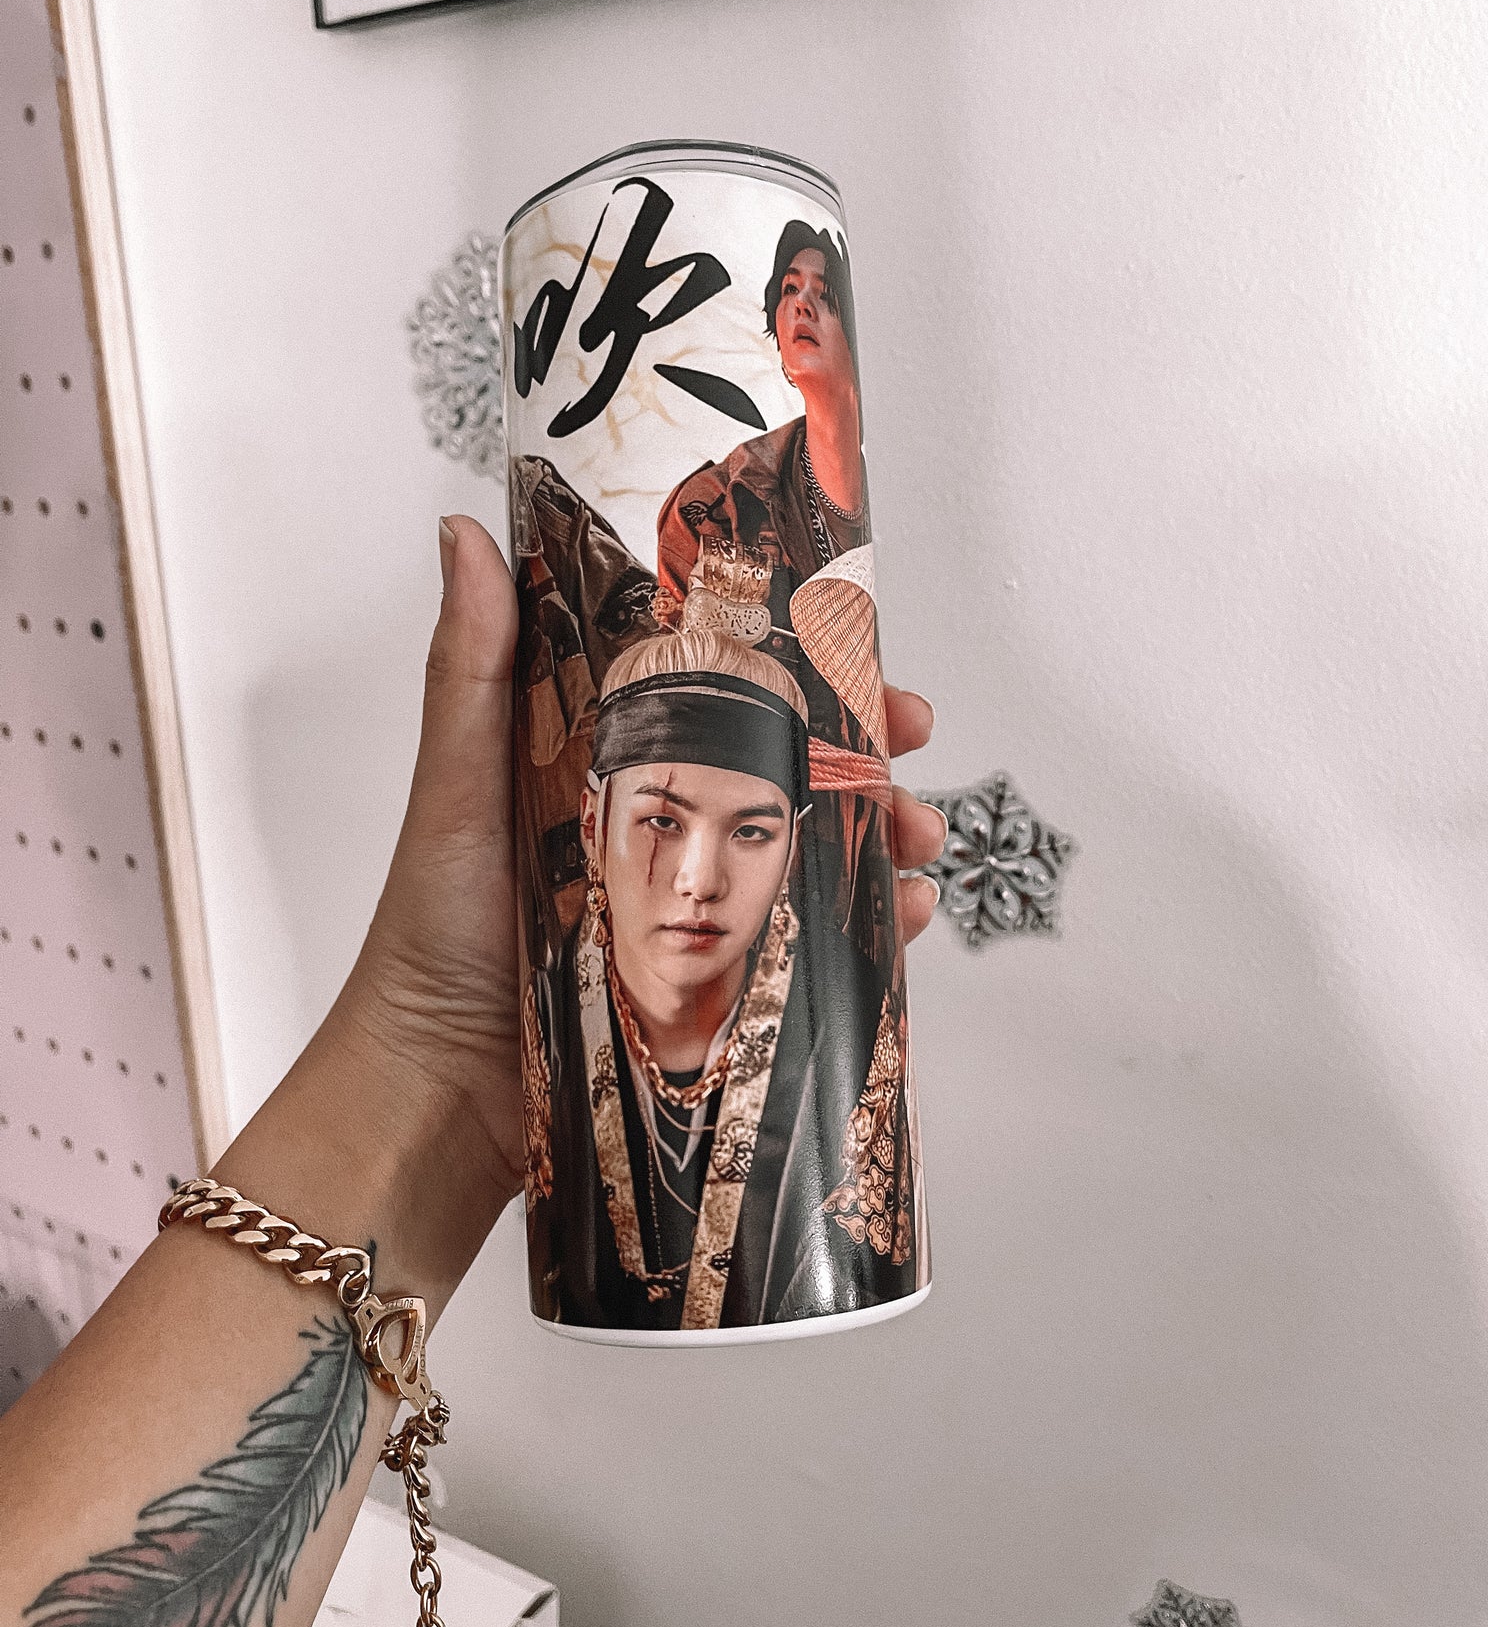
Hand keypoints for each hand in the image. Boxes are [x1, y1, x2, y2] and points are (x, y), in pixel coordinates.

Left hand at [333, 515, 946, 1220]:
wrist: (436, 1087)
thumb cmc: (434, 931)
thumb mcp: (458, 781)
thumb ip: (472, 665)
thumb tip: (467, 539)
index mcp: (614, 765)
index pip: (723, 696)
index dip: (797, 669)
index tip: (857, 648)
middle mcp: (665, 829)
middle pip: (790, 771)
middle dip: (867, 752)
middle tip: (910, 741)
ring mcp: (696, 909)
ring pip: (818, 855)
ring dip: (882, 835)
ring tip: (913, 835)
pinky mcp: (715, 984)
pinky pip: (813, 948)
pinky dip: (874, 930)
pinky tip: (905, 918)